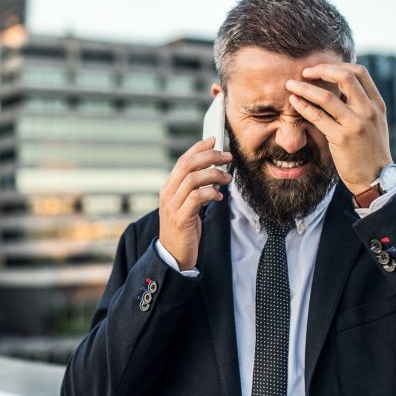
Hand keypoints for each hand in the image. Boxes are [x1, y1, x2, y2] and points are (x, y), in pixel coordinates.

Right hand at [159, 137, 231, 269]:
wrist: (174, 256)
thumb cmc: (184, 229)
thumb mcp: (186, 205)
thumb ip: (194, 189)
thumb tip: (213, 171)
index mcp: (169, 188)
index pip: (183, 160)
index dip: (198, 148)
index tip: (214, 139)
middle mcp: (168, 193)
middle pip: (187, 165)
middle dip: (209, 157)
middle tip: (227, 157)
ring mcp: (172, 206)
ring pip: (192, 179)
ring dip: (214, 175)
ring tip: (227, 179)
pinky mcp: (181, 219)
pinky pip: (196, 198)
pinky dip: (210, 193)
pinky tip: (219, 196)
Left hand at [286, 63, 391, 194]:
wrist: (375, 177)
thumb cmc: (369, 150)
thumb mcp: (372, 123)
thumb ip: (359, 105)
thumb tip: (337, 88)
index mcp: (376, 104)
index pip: (359, 72)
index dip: (337, 65)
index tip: (320, 67)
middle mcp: (369, 110)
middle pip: (345, 77)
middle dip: (321, 70)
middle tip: (304, 71)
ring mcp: (356, 124)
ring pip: (327, 97)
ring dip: (305, 88)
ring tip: (290, 85)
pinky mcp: (342, 138)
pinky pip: (318, 117)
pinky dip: (303, 107)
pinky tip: (293, 102)